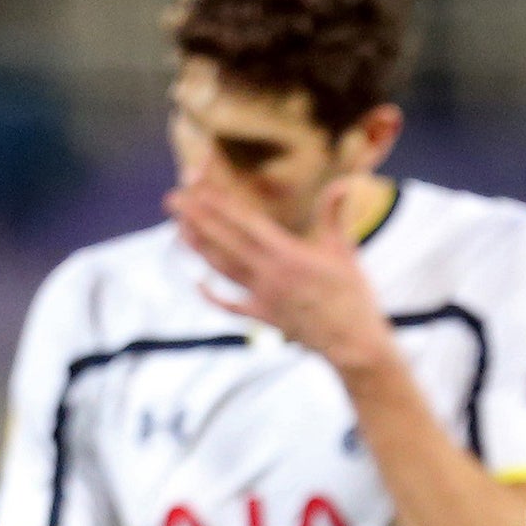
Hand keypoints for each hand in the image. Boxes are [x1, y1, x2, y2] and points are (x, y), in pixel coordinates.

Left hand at [165, 179, 397, 373]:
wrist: (352, 345)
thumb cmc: (353, 296)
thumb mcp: (344, 251)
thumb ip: (335, 215)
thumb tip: (345, 181)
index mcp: (287, 255)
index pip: (244, 223)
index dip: (218, 203)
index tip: (197, 187)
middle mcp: (267, 275)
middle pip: (223, 242)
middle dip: (196, 219)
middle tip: (172, 199)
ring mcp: (261, 298)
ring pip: (221, 269)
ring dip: (197, 249)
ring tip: (178, 230)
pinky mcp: (262, 317)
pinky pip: (230, 305)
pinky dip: (212, 295)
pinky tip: (196, 282)